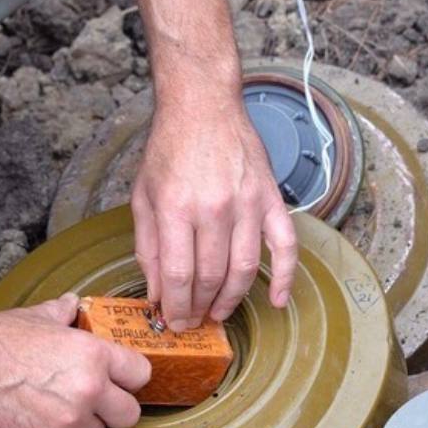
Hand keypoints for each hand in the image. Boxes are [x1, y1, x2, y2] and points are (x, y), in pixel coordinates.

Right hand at [0, 293, 150, 427]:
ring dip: (83, 425)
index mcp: (94, 355)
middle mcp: (88, 390)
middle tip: (95, 401)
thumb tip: (73, 304)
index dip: (129, 377)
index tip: (119, 379)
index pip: (141, 375)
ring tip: (58, 407)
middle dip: (114, 409)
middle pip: (130, 415)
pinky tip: (36, 417)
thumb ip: (64, 312)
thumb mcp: (39, 316)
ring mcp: (68, 420)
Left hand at [131, 105, 298, 330]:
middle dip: (199, 308)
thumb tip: (158, 292)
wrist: (203, 105)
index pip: (178, 275)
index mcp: (176, 208)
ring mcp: (247, 204)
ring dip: (230, 299)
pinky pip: (285, 245)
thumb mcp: (143, 197)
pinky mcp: (270, 199)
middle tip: (193, 321)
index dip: (176, 307)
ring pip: (244, 270)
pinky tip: (276, 300)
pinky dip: (284, 277)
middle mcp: (214, 208)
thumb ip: (148, 247)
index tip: (173, 322)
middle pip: (210, 277)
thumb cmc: (169, 150)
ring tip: (218, 313)